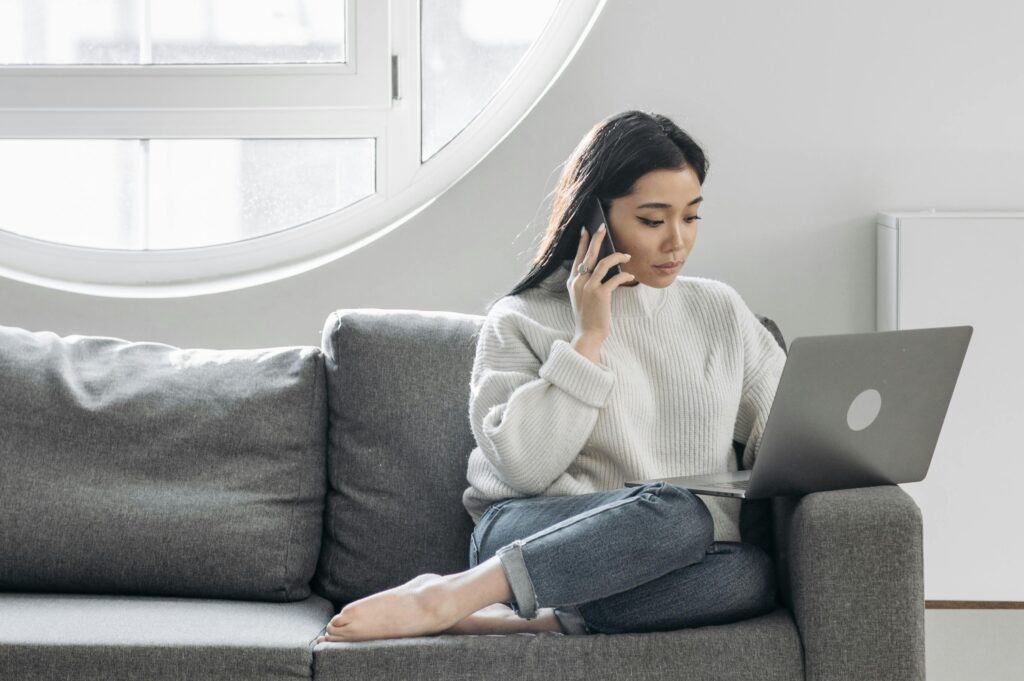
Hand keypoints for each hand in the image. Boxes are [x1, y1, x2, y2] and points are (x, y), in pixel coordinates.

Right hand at [568, 223, 634, 342]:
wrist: (588, 334)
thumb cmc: (588, 316)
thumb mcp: (581, 297)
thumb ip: (586, 282)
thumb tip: (599, 268)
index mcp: (573, 281)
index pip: (577, 257)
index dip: (582, 243)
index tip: (586, 230)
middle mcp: (578, 281)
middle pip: (588, 254)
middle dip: (596, 239)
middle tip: (603, 227)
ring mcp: (588, 287)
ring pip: (602, 263)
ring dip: (617, 257)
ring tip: (627, 255)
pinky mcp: (600, 294)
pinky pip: (615, 278)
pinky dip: (624, 276)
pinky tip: (631, 276)